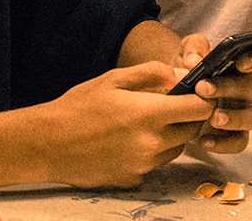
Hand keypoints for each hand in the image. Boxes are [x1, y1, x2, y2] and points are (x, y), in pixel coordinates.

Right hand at [34, 61, 214, 187]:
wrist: (48, 144)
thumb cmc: (78, 106)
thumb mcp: (113, 78)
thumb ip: (151, 73)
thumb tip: (179, 75)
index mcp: (148, 114)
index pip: (199, 109)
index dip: (203, 99)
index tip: (196, 92)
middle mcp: (152, 144)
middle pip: (192, 130)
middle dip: (187, 116)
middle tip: (167, 105)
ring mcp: (144, 165)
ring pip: (176, 148)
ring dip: (171, 135)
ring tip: (143, 122)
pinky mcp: (135, 179)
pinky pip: (156, 163)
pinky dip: (152, 151)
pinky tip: (128, 140)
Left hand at [173, 35, 251, 157]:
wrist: (175, 95)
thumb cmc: (188, 69)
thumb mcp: (187, 52)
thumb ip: (193, 50)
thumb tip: (193, 62)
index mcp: (242, 64)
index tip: (241, 63)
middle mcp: (247, 88)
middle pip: (251, 87)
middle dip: (227, 87)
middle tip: (202, 88)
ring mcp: (244, 112)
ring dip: (234, 118)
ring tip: (213, 118)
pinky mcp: (235, 134)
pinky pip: (239, 142)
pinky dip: (224, 144)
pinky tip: (204, 140)